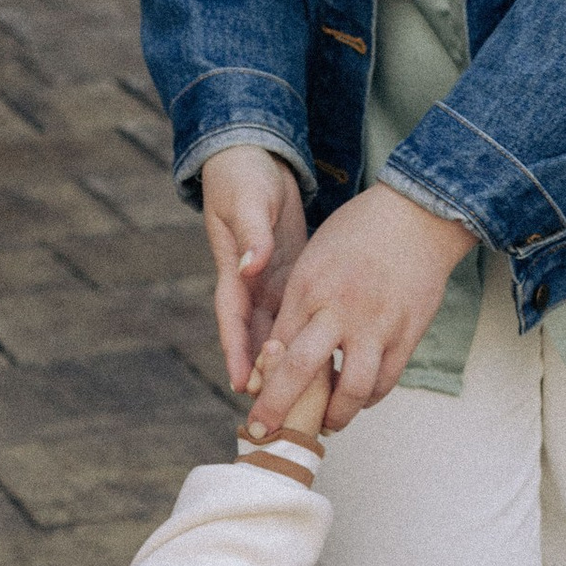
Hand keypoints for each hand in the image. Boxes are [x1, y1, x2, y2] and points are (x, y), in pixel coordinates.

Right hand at [200, 147, 308, 392]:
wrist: (255, 160)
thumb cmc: (244, 179)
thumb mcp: (245, 203)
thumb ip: (251, 235)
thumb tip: (251, 265)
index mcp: (234, 273)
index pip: (233, 322)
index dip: (237, 355)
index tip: (244, 385)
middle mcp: (252, 286)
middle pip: (257, 339)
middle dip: (267, 374)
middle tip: (277, 406)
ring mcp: (273, 284)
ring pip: (282, 333)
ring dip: (293, 363)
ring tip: (308, 395)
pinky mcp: (294, 277)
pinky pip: (303, 316)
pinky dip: (314, 338)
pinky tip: (332, 358)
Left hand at [248, 183, 479, 434]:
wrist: (418, 215)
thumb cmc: (359, 232)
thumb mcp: (313, 257)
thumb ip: (297, 302)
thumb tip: (278, 349)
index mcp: (308, 287)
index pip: (275, 346)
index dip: (261, 381)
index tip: (253, 403)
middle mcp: (339, 308)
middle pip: (301, 371)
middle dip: (278, 408)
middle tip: (267, 432)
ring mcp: (376, 324)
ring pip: (351, 389)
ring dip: (335, 416)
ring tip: (325, 425)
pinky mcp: (407, 333)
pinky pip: (385, 381)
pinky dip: (368, 398)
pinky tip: (358, 400)